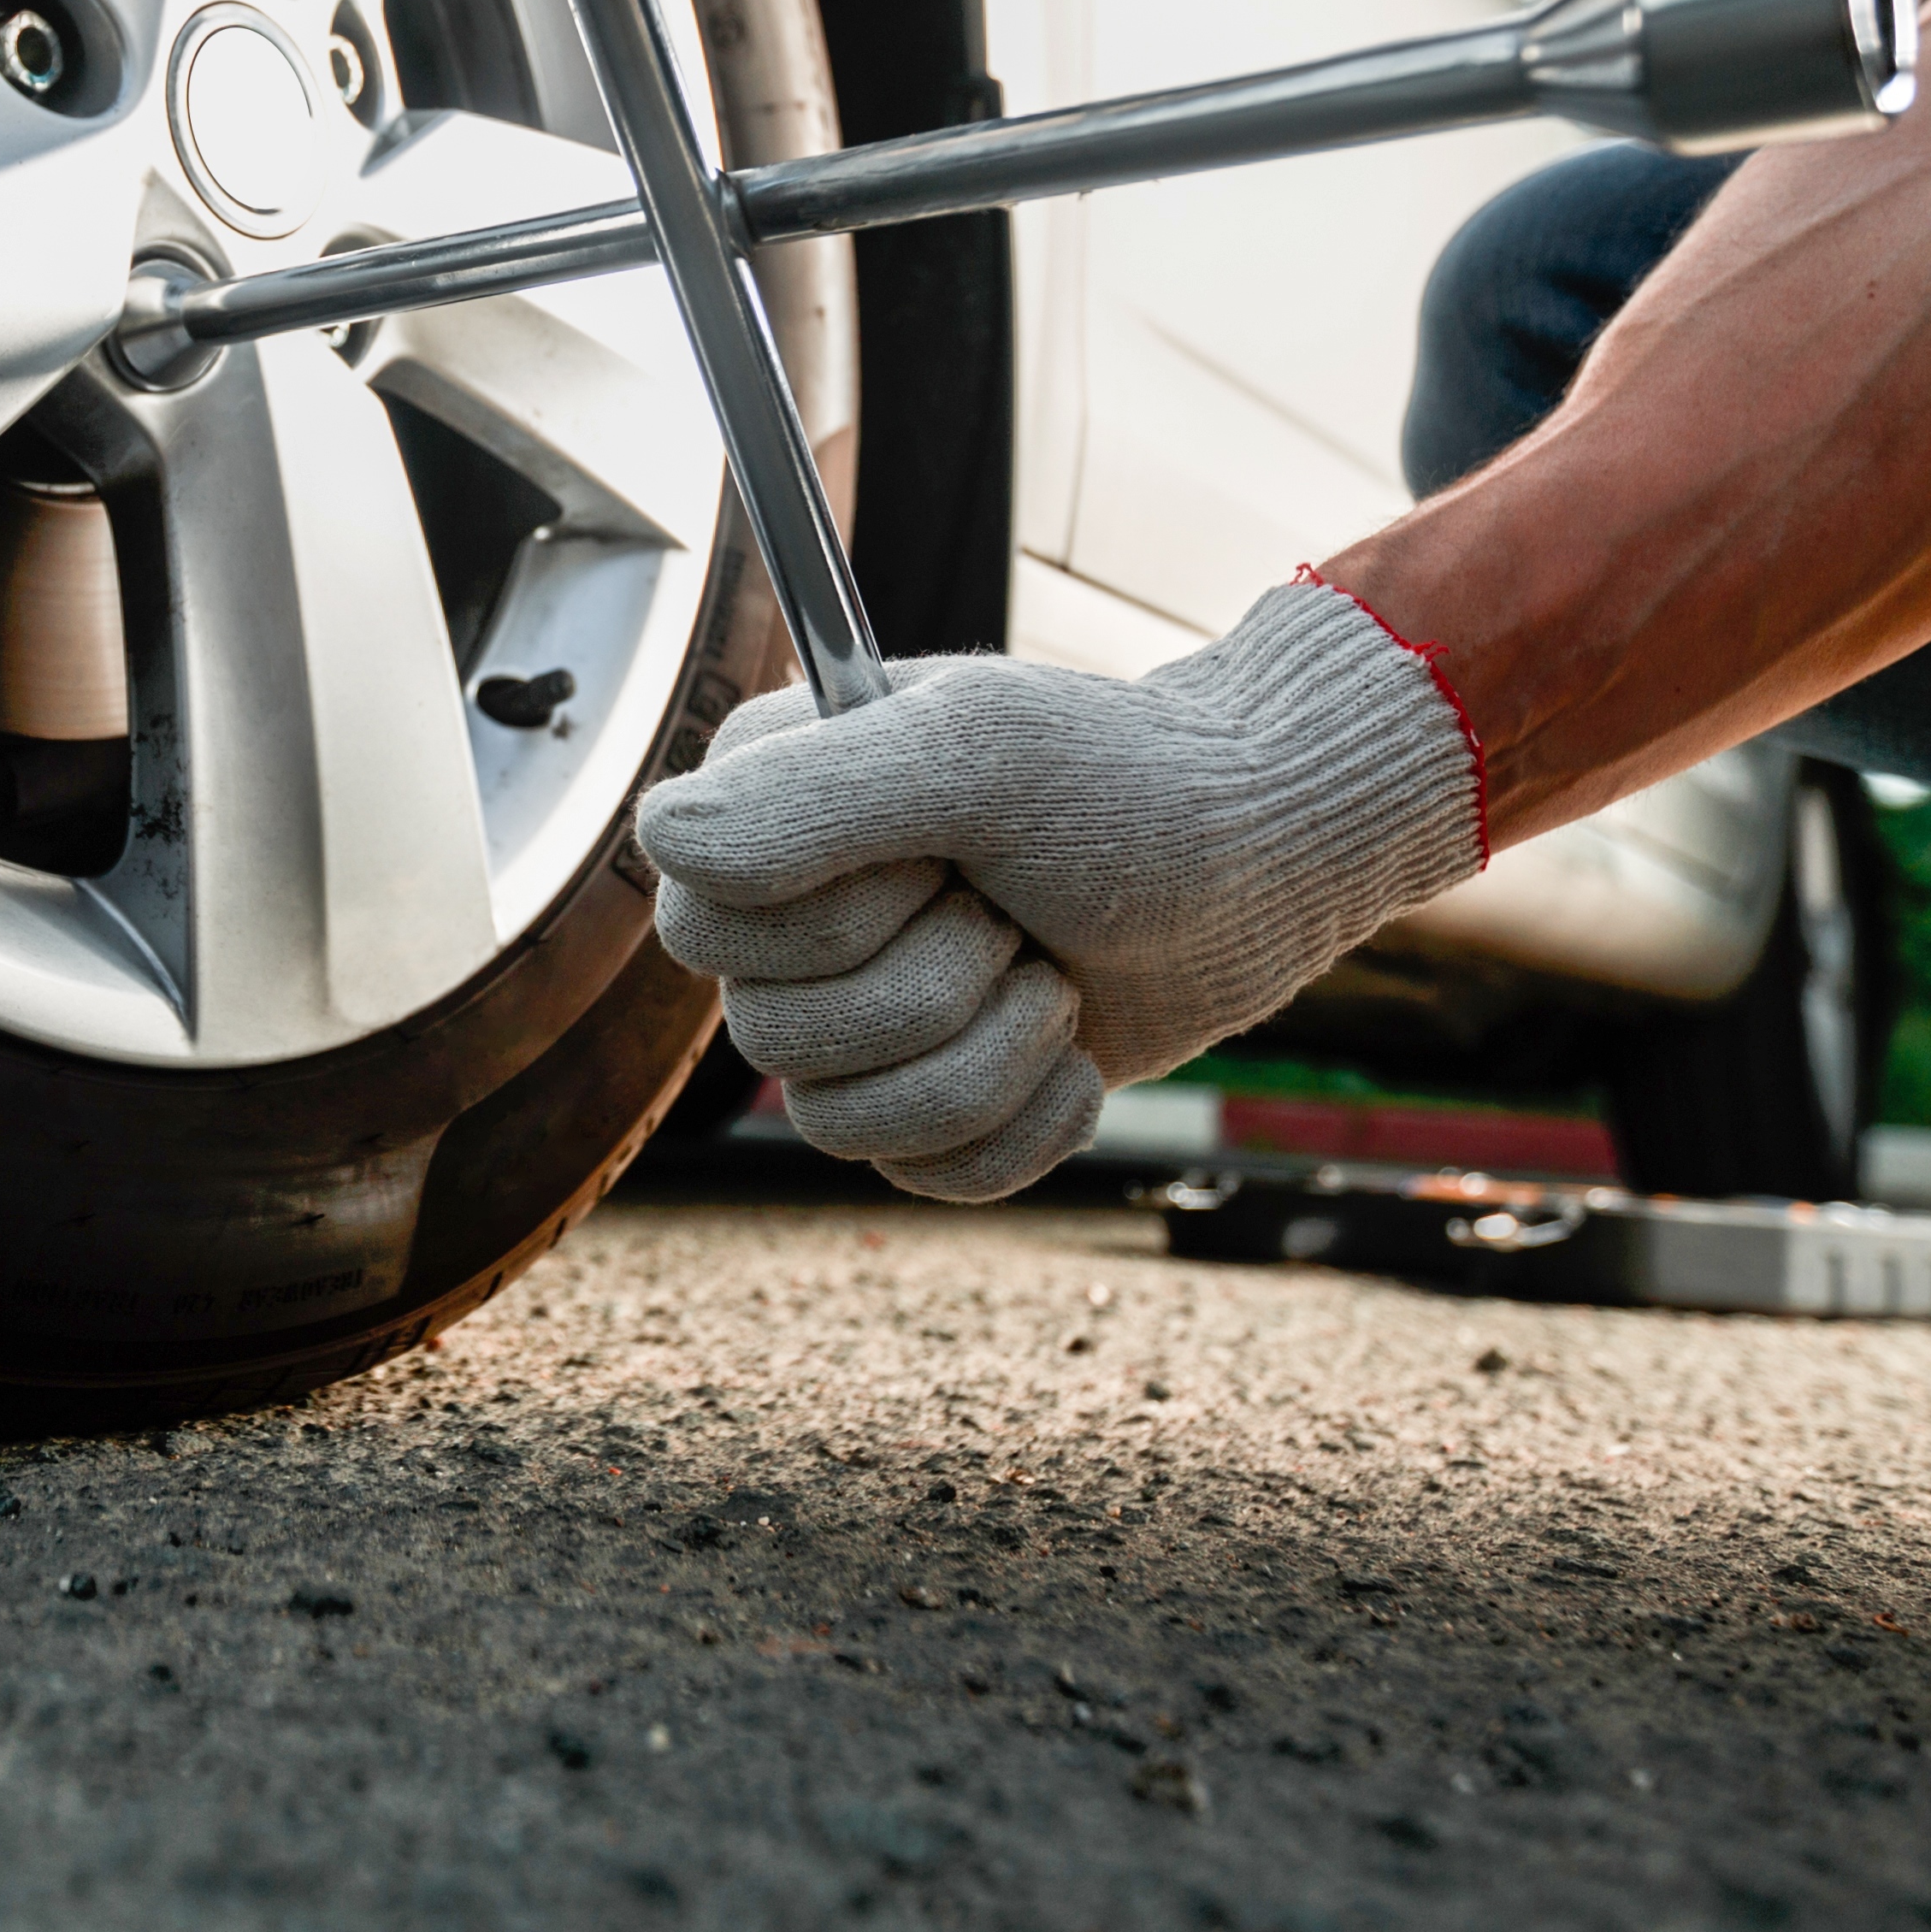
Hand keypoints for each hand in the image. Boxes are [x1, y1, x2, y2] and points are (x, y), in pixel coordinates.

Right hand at [636, 581, 1487, 1200]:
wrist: (1267, 864)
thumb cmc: (1131, 784)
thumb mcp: (981, 755)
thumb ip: (816, 794)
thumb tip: (663, 845)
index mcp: (771, 801)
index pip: (702, 917)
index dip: (833, 921)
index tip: (936, 858)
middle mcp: (791, 912)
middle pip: (769, 1035)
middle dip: (933, 989)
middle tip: (1013, 911)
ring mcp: (857, 1013)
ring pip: (836, 1122)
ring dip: (986, 1061)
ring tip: (1055, 981)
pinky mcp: (929, 1098)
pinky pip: (916, 1176)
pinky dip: (1021, 1129)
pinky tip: (1076, 1061)